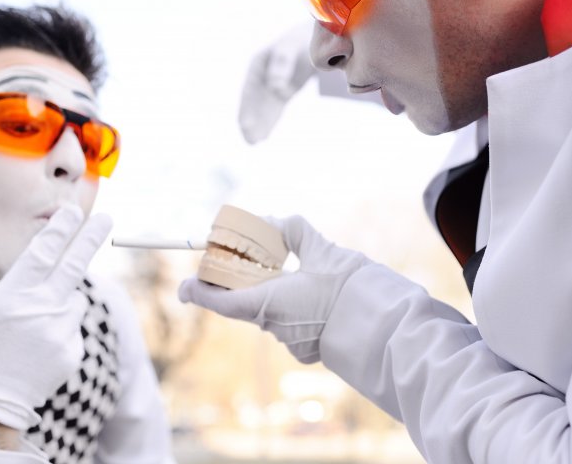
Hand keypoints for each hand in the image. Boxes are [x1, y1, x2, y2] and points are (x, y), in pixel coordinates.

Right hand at [0, 205, 111, 430]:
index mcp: (14, 296)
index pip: (43, 253)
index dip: (59, 229)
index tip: (73, 209)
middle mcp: (42, 310)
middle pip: (75, 265)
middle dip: (91, 237)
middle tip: (106, 218)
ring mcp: (61, 332)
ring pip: (73, 300)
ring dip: (61, 300)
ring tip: (30, 323)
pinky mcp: (72, 352)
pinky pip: (73, 328)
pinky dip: (61, 329)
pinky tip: (37, 345)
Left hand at [179, 214, 370, 362]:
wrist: (385, 331)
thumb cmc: (350, 289)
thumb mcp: (322, 248)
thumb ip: (293, 230)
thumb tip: (273, 222)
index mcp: (267, 303)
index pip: (217, 301)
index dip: (198, 291)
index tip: (186, 285)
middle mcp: (273, 327)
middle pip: (243, 305)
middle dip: (241, 284)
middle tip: (243, 264)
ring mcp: (291, 342)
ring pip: (270, 314)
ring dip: (273, 295)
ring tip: (293, 275)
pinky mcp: (309, 350)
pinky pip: (292, 325)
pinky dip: (294, 309)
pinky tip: (314, 296)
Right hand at [238, 22, 315, 143]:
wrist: (317, 35)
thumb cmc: (301, 39)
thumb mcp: (290, 48)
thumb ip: (281, 64)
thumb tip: (275, 88)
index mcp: (258, 64)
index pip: (249, 91)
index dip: (246, 109)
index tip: (245, 126)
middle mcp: (262, 75)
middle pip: (253, 102)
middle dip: (251, 121)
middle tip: (250, 141)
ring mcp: (272, 83)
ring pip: (263, 108)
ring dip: (259, 124)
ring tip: (255, 143)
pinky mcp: (283, 90)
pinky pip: (274, 108)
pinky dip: (270, 120)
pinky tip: (265, 135)